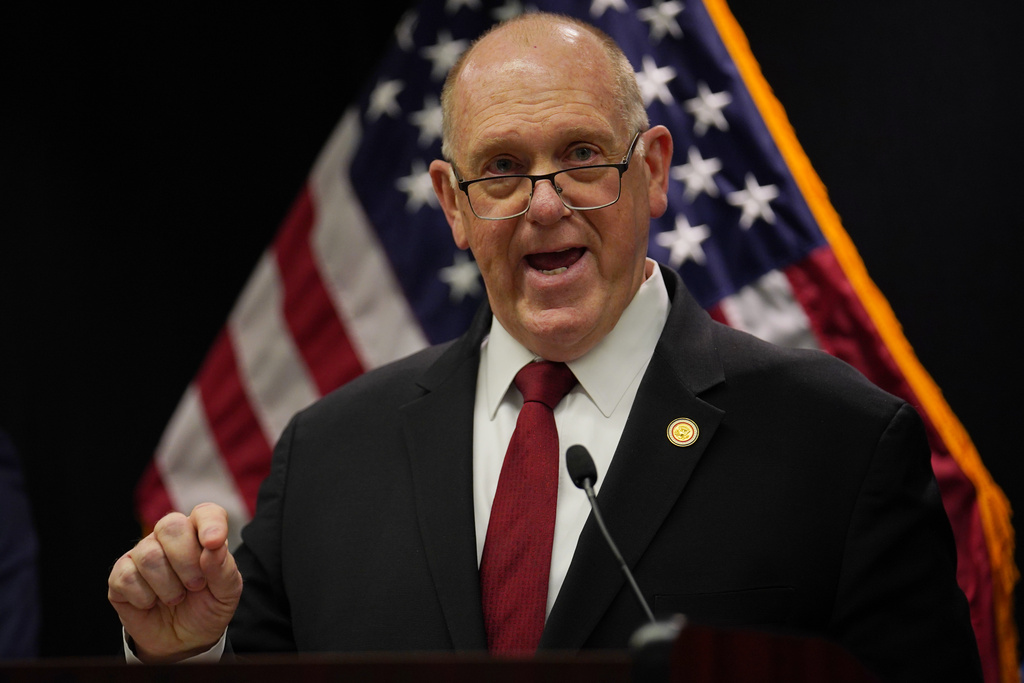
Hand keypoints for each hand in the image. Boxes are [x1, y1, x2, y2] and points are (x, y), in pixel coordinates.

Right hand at [107, 503, 241, 661]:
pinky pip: (126, 577)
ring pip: (149, 554)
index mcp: (200, 534)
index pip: (205, 513)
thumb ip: (223, 568)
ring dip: (167, 585)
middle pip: (170, 525)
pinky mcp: (120, 575)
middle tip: (196, 585)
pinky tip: (152, 603)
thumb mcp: (226, 593)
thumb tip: (213, 546)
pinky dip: (144, 598)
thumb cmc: (208, 607)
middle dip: (186, 560)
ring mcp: (142, 554)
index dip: (210, 523)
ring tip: (176, 598)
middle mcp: (169, 538)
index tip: (214, 542)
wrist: (183, 640)